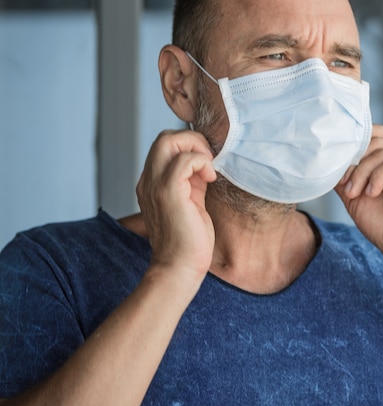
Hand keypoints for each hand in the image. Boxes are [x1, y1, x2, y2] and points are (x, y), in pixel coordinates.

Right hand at [136, 130, 216, 283]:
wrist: (180, 268)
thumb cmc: (189, 241)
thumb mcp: (191, 202)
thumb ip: (193, 181)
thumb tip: (204, 163)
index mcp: (152, 183)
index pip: (165, 146)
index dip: (188, 147)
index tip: (206, 165)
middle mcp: (148, 181)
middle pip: (164, 137)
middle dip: (192, 140)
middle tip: (209, 161)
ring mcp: (155, 185)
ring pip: (168, 141)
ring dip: (196, 148)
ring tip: (209, 169)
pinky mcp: (168, 192)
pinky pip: (183, 160)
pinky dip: (201, 162)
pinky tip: (210, 179)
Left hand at [335, 125, 382, 274]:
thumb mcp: (354, 197)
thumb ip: (344, 177)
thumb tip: (328, 160)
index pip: (372, 134)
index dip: (353, 144)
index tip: (336, 166)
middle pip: (374, 141)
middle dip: (354, 162)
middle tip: (346, 187)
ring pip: (381, 152)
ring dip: (362, 173)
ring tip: (355, 194)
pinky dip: (377, 177)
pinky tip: (371, 193)